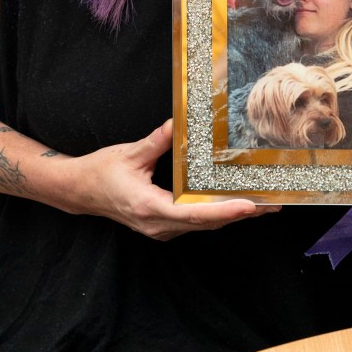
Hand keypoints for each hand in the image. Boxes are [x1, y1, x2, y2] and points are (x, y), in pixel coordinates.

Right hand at [54, 119, 278, 239]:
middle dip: (239, 214)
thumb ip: (158, 140)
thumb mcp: (130, 153)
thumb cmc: (102, 172)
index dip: (224, 211)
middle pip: (206, 223)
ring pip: (202, 225)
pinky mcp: (162, 224)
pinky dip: (216, 213)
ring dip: (230, 215)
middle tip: (271, 203)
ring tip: (262, 204)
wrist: (80, 191)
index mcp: (150, 208)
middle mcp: (158, 225)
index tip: (249, 206)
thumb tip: (181, 122)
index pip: (193, 214)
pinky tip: (233, 202)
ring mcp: (160, 229)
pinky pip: (194, 221)